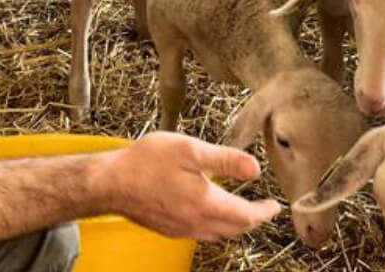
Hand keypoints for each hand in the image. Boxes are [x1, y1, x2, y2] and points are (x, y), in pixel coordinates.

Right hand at [100, 131, 280, 241]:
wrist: (109, 182)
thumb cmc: (146, 163)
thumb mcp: (189, 150)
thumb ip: (225, 160)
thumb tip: (255, 169)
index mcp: (206, 204)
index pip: (246, 216)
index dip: (263, 211)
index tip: (274, 206)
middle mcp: (196, 222)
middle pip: (234, 229)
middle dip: (252, 220)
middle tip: (262, 209)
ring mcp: (181, 229)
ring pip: (218, 234)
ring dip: (234, 225)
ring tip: (241, 211)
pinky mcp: (168, 228)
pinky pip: (200, 232)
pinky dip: (214, 225)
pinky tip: (208, 211)